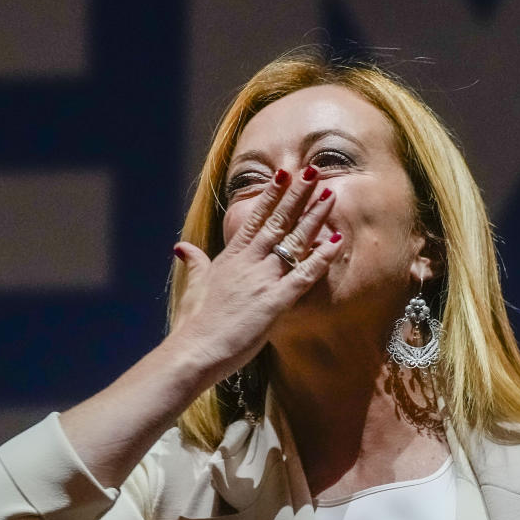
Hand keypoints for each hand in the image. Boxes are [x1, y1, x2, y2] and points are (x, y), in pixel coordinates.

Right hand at [169, 167, 343, 380]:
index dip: (271, 195)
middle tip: (313, 170)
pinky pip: (304, 274)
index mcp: (231, 257)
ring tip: (330, 194)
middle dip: (297, 194)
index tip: (284, 174)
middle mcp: (249, 262)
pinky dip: (322, 257)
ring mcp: (263, 279)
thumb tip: (182, 247)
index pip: (254, 218)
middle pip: (278, 220)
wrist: (195, 348)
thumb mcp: (195, 286)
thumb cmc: (195, 321)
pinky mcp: (275, 301)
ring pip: (293, 240)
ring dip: (313, 216)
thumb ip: (195, 263)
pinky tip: (336, 240)